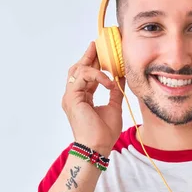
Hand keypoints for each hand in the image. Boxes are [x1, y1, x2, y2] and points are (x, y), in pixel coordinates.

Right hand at [61, 41, 125, 155]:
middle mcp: (73, 95)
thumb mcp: (114, 106)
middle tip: (97, 45)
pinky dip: (97, 76)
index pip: (85, 75)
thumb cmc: (104, 132)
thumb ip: (115, 91)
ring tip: (110, 67)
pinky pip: (82, 78)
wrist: (98, 146)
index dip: (92, 62)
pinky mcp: (72, 98)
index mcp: (81, 97)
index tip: (100, 51)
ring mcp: (71, 96)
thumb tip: (120, 78)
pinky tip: (109, 82)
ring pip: (78, 71)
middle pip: (77, 69)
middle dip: (88, 56)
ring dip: (95, 66)